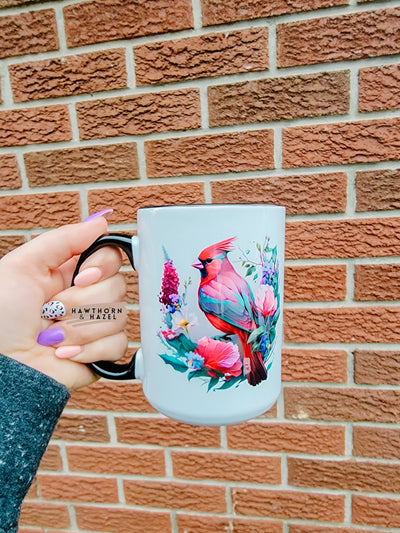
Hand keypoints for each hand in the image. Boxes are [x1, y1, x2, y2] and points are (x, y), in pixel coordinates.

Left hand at [0, 215, 126, 390]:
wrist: (0, 365)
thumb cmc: (0, 317)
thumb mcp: (22, 266)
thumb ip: (63, 239)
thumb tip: (101, 222)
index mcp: (71, 273)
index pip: (112, 257)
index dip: (102, 267)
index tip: (80, 278)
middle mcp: (88, 297)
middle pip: (118, 287)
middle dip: (80, 304)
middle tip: (51, 312)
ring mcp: (97, 325)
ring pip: (119, 316)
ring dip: (79, 329)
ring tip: (51, 338)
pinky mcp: (102, 352)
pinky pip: (118, 344)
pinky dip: (89, 350)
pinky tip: (65, 352)